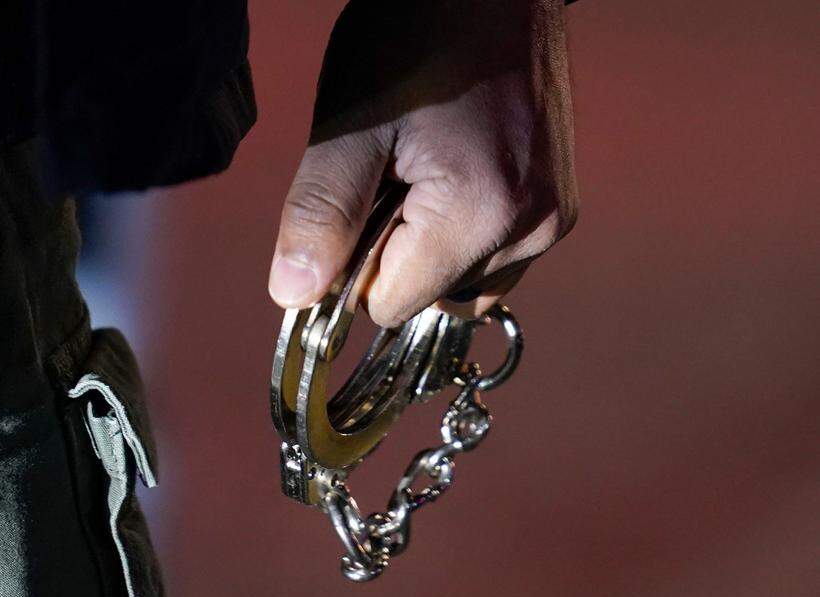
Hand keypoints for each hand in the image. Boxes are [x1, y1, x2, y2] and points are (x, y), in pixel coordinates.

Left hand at [267, 0, 578, 323]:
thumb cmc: (416, 35)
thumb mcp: (349, 123)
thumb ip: (321, 214)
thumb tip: (293, 296)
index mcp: (481, 215)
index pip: (388, 306)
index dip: (354, 264)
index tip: (356, 201)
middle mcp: (532, 230)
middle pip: (427, 300)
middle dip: (394, 253)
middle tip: (394, 172)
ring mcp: (552, 219)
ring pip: (461, 286)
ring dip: (427, 249)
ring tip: (424, 171)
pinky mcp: (558, 206)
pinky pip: (493, 258)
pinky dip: (460, 236)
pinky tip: (452, 175)